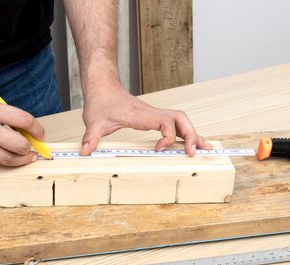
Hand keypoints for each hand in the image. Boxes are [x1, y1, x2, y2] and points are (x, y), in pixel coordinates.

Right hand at [0, 86, 46, 166]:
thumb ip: (2, 115)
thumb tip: (21, 129)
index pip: (25, 121)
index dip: (37, 130)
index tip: (40, 134)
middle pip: (20, 146)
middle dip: (30, 149)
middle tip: (32, 149)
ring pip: (8, 160)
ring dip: (19, 159)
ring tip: (23, 157)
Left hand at [80, 81, 211, 155]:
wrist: (102, 86)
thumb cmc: (100, 101)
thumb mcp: (93, 121)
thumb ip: (90, 138)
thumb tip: (85, 152)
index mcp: (142, 114)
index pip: (166, 123)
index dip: (167, 137)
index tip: (158, 150)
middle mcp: (152, 113)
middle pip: (182, 119)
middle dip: (191, 135)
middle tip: (193, 153)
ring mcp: (155, 114)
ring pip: (182, 120)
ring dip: (193, 134)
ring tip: (204, 148)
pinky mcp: (153, 117)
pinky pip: (175, 124)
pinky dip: (186, 133)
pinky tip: (192, 143)